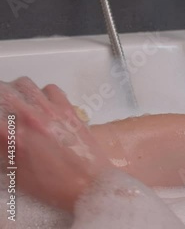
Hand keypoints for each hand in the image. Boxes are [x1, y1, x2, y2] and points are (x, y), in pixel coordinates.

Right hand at [0, 77, 112, 210]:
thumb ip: (5, 151)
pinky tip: (44, 106)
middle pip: (2, 92)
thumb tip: (3, 138)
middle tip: (3, 111)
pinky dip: (43, 94)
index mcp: (13, 137)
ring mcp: (51, 111)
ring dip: (17, 92)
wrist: (89, 184)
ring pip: (24, 84)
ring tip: (19, 103)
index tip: (1, 126)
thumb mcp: (17, 175)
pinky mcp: (69, 109)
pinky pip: (51, 89)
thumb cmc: (54, 186)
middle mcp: (31, 118)